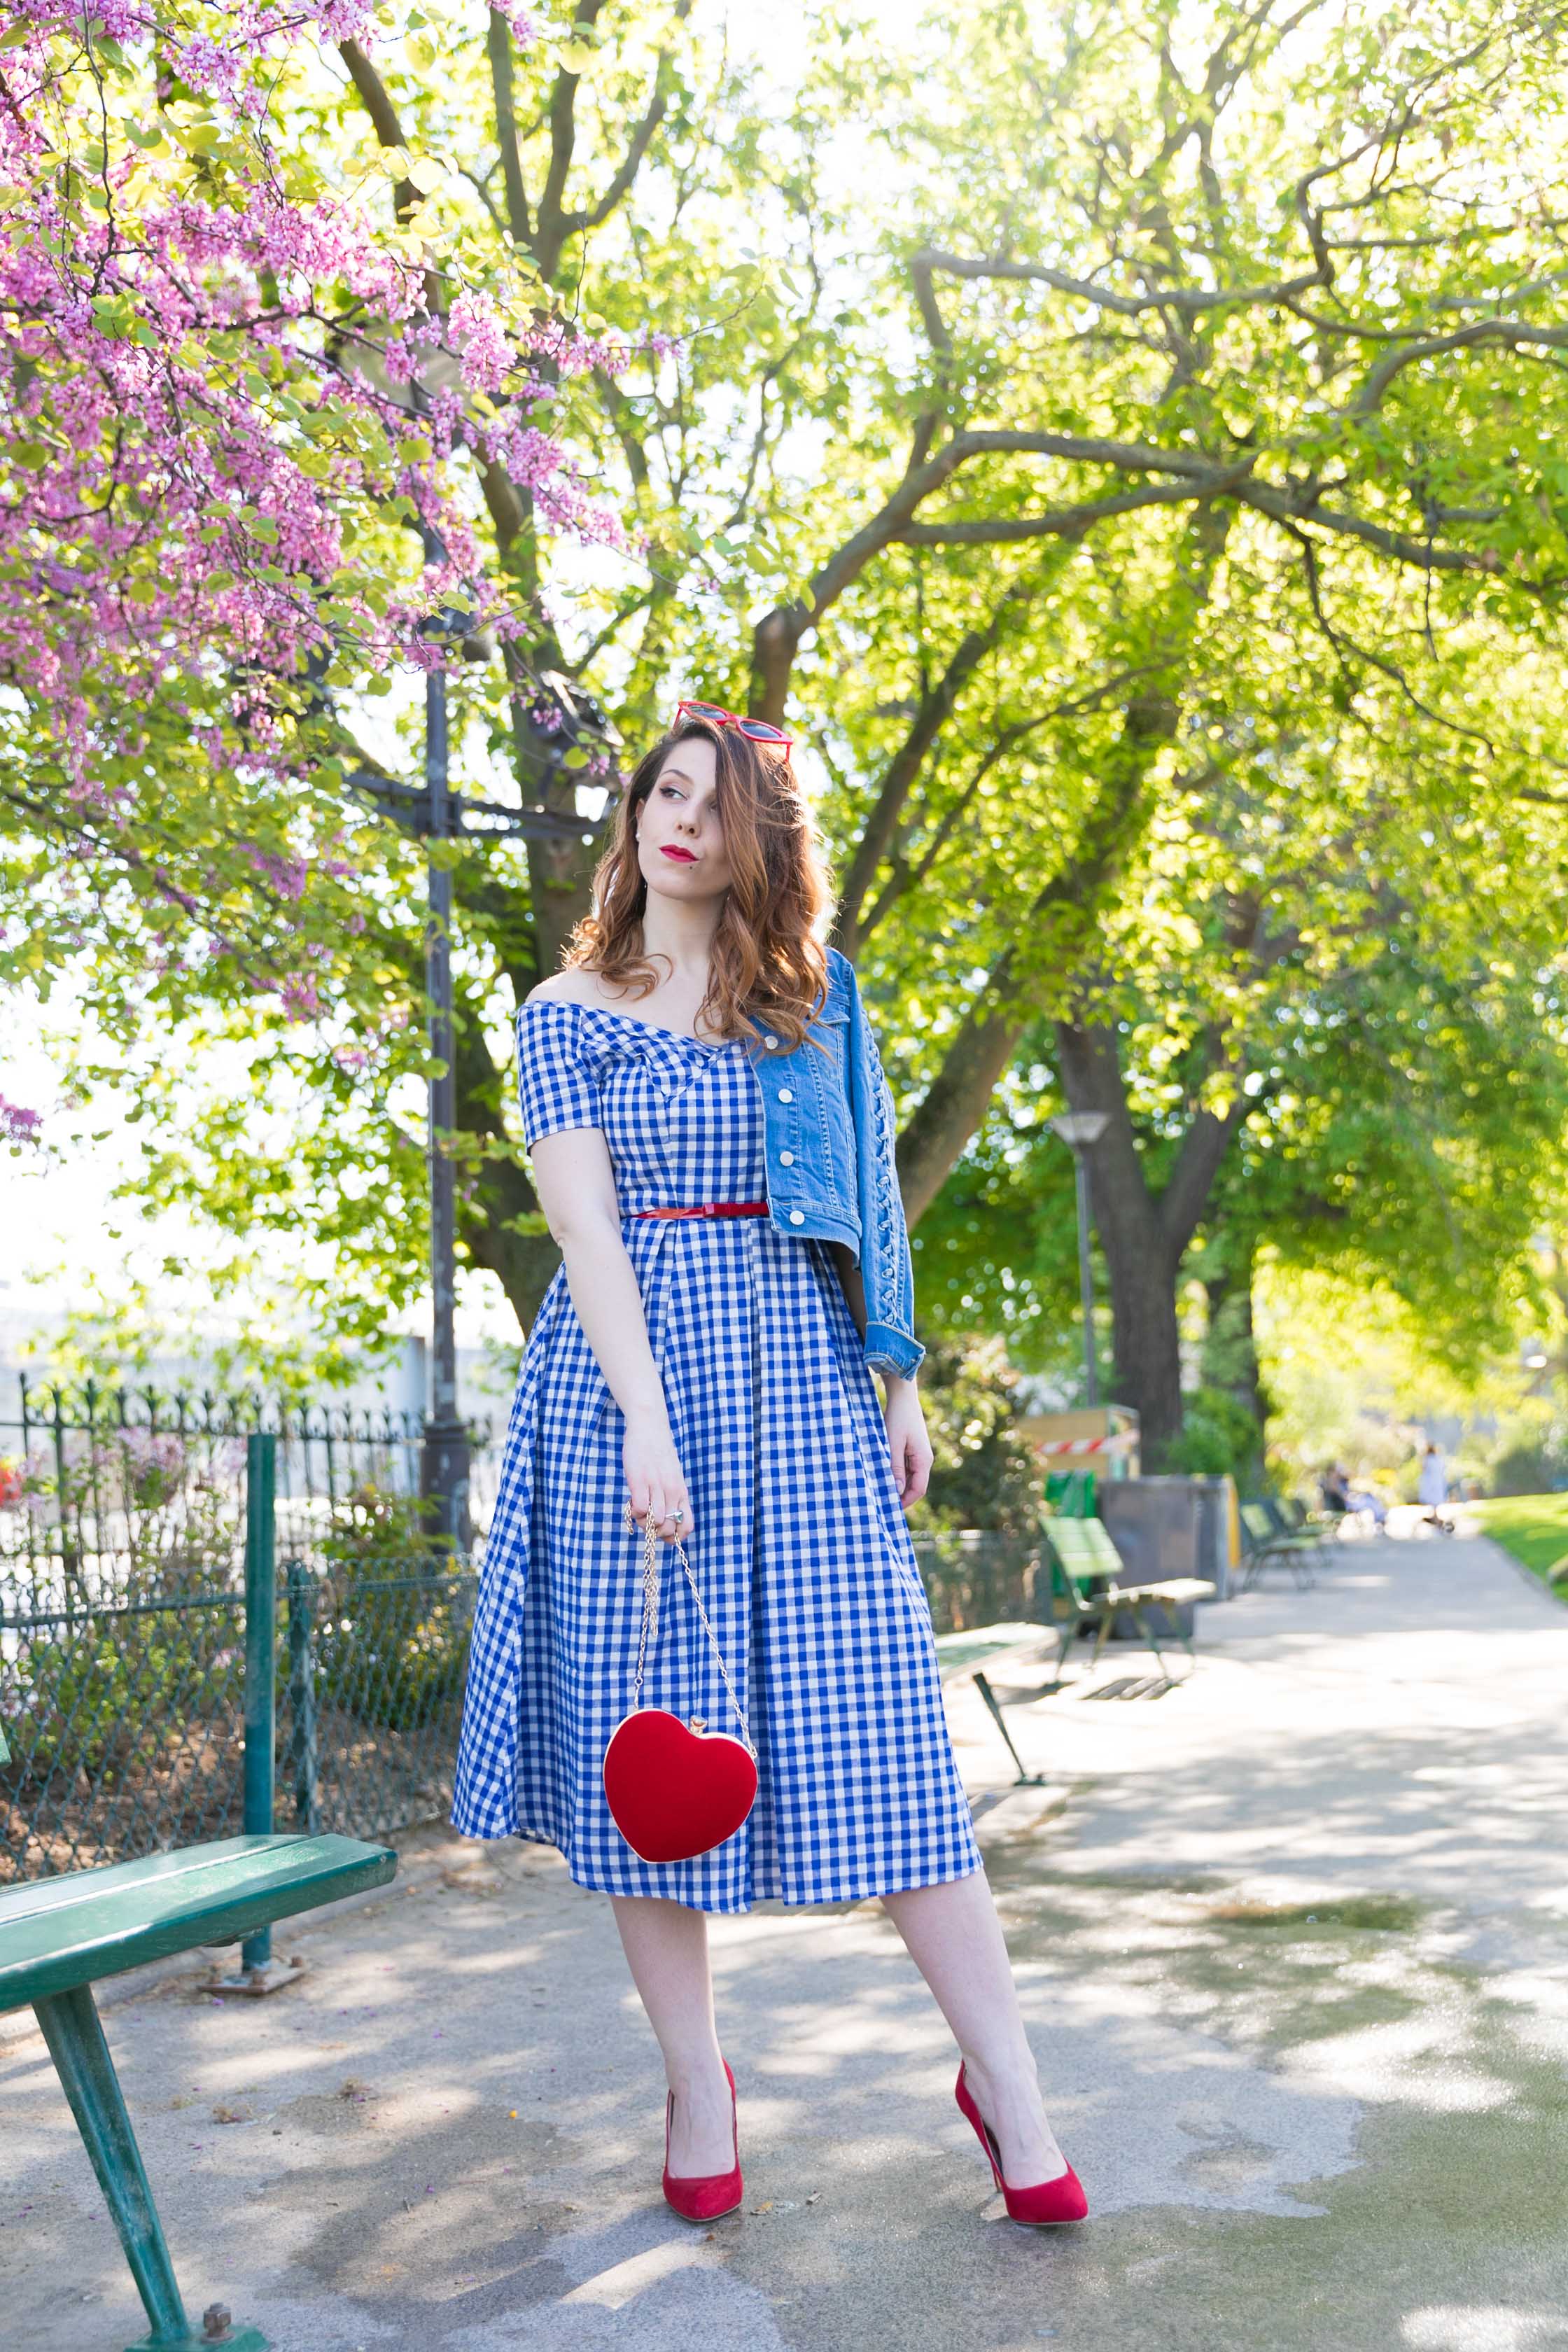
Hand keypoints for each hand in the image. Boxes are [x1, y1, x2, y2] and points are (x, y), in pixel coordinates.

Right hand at [623, 1413, 693, 1542]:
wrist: (649, 1427)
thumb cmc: (659, 1454)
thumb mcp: (672, 1476)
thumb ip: (671, 1495)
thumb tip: (666, 1519)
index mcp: (681, 1491)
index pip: (686, 1525)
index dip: (675, 1537)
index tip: (663, 1533)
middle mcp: (672, 1490)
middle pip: (668, 1528)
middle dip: (655, 1532)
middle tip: (646, 1519)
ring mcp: (657, 1486)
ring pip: (655, 1521)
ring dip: (643, 1522)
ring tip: (638, 1510)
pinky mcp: (640, 1480)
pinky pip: (641, 1508)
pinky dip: (634, 1512)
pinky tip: (631, 1502)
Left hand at [883, 1376, 932, 1509]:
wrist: (903, 1396)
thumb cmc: (898, 1417)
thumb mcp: (893, 1443)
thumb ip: (895, 1467)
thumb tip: (896, 1491)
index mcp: (923, 1460)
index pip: (918, 1490)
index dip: (905, 1502)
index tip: (888, 1508)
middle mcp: (924, 1459)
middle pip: (915, 1486)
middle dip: (900, 1496)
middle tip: (882, 1504)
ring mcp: (919, 1455)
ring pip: (910, 1478)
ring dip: (897, 1485)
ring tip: (879, 1490)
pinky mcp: (912, 1450)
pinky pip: (906, 1468)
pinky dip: (896, 1475)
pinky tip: (882, 1475)